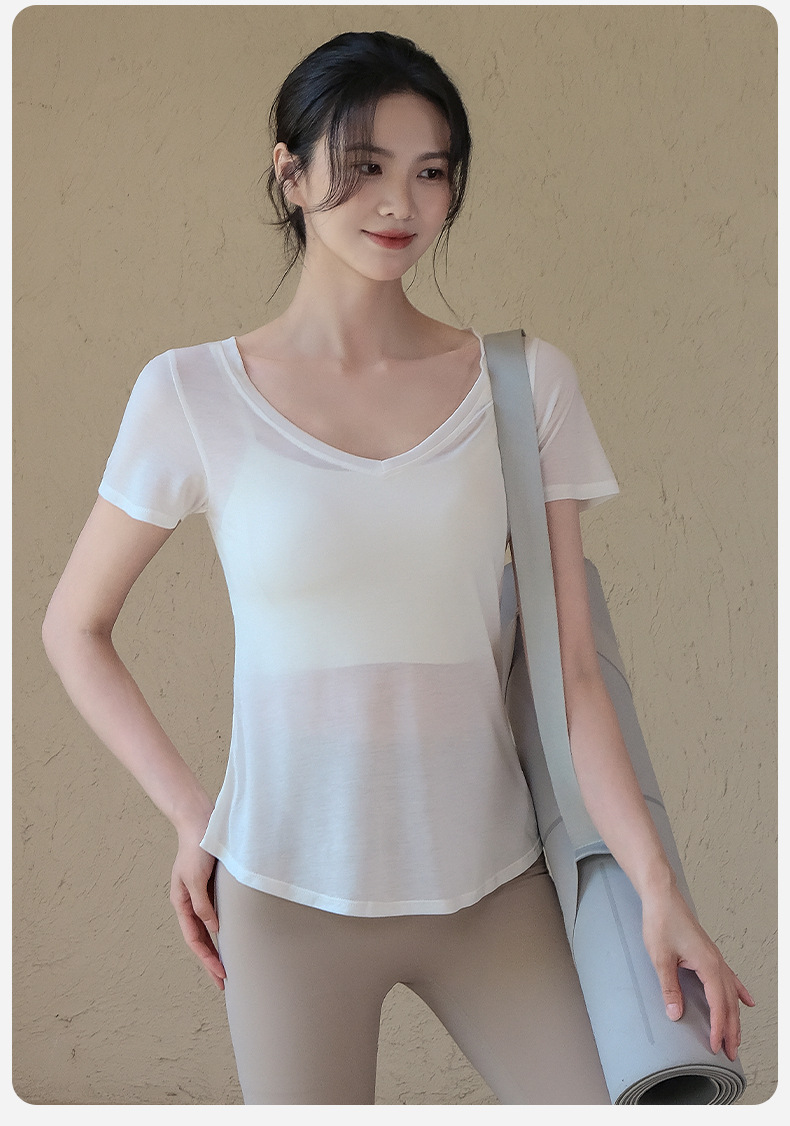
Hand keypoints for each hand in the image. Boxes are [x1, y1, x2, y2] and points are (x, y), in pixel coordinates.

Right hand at [170, 832, 226, 989]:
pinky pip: (216, 914)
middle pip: (200, 939)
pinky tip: (231, 937)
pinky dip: (222, 929)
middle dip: (211, 961)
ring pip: (207, 929)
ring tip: (227, 966)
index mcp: (181, 902)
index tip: (221, 975)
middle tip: (223, 983)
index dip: (207, 959)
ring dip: (216, 948)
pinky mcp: (212, 887)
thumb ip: (202, 904)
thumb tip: (213, 929)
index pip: (195, 939)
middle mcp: (190, 902)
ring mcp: (201, 895)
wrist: (201, 820)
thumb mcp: (196, 878)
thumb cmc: (197, 847)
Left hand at [641, 885, 753, 1060]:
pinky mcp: (708, 953)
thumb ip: (669, 987)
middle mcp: (716, 962)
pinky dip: (739, 992)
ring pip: (730, 993)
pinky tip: (746, 1001)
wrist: (662, 897)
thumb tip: (675, 1013)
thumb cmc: (661, 921)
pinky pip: (729, 978)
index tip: (714, 1046)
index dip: (717, 1028)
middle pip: (729, 1003)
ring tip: (735, 1037)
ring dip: (734, 1017)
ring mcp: (714, 957)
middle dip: (730, 1029)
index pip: (717, 1005)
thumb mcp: (660, 958)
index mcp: (707, 965)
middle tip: (728, 1052)